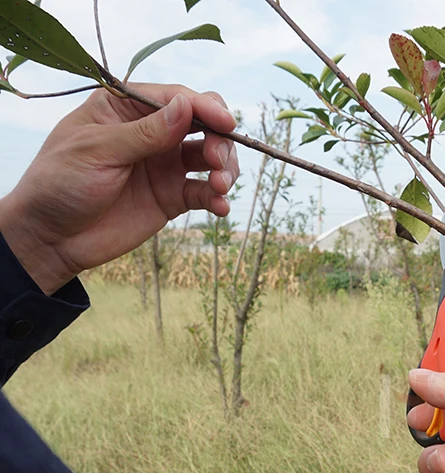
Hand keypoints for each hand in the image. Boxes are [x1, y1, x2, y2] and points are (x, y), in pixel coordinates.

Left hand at [0, 84, 239, 294]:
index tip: (226, 123)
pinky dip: (217, 199)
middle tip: (217, 163)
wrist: (53, 236)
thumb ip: (145, 132)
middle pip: (202, 125)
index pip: (176, 98)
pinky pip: (203, 193)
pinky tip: (221, 208)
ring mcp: (164, 166)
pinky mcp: (171, 198)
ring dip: (223, 169)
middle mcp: (152, 133)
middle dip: (219, 141)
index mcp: (127, 108)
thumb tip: (186, 105)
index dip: (205, 108)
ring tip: (219, 187)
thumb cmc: (62, 182)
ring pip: (209, 158)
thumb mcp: (99, 151)